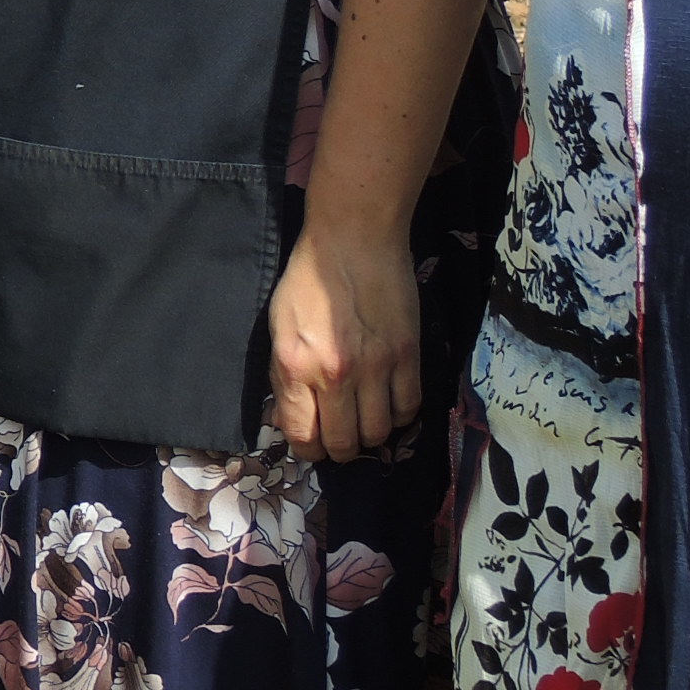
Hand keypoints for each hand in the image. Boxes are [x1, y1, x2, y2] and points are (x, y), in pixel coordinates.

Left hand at [265, 216, 422, 462]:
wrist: (354, 239)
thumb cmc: (308, 280)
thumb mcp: (279, 328)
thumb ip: (285, 376)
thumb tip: (293, 416)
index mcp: (297, 366)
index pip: (303, 435)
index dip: (308, 450)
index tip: (312, 445)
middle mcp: (337, 375)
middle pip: (343, 443)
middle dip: (339, 448)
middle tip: (339, 436)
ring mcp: (377, 367)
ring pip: (380, 433)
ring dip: (371, 434)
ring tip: (365, 419)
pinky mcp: (409, 355)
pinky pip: (410, 407)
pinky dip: (400, 414)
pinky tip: (390, 403)